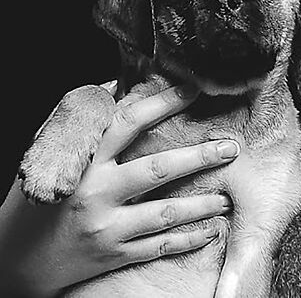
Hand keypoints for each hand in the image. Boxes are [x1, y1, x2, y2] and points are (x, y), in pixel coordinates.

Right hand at [0, 82, 239, 297]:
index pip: (127, 123)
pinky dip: (187, 239)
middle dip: (199, 156)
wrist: (13, 262)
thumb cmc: (37, 202)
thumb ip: (88, 124)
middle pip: (157, 170)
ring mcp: (106, 228)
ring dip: (201, 203)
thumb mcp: (53, 157)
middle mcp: (96, 194)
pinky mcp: (112, 256)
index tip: (192, 89)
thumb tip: (118, 85)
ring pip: (165, 213)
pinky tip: (210, 230)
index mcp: (84, 163)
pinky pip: (158, 247)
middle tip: (230, 147)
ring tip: (227, 196)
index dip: (161, 103)